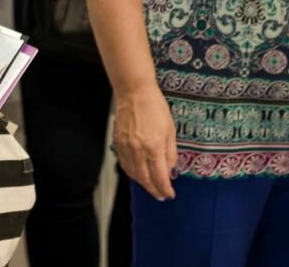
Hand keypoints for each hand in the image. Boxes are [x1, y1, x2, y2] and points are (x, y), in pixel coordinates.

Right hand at [112, 82, 178, 200]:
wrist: (134, 92)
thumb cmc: (155, 107)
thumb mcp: (170, 130)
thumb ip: (170, 154)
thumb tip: (171, 171)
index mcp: (154, 147)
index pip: (160, 177)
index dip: (165, 189)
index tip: (170, 194)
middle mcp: (138, 150)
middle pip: (145, 180)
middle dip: (154, 190)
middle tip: (161, 196)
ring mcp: (126, 147)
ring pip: (133, 174)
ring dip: (142, 184)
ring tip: (150, 187)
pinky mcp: (118, 143)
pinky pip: (124, 164)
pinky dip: (131, 173)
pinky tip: (137, 174)